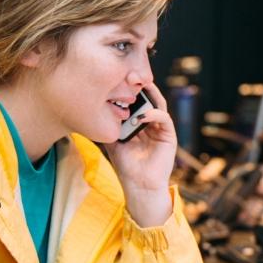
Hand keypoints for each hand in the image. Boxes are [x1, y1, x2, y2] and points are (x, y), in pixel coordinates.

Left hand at [102, 83, 176, 226]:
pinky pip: (164, 119)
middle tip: (130, 75)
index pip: (137, 101)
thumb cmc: (126, 166)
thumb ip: (109, 126)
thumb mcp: (113, 141)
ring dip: (149, 95)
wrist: (138, 186)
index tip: (119, 78)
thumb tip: (92, 110)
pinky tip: (142, 115)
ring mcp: (161, 129)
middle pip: (149, 98)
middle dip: (141, 86)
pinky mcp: (169, 136)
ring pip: (158, 104)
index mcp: (140, 123)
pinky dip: (154, 114)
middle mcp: (152, 124)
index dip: (130, 90)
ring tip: (139, 87)